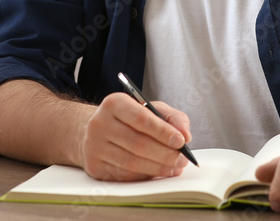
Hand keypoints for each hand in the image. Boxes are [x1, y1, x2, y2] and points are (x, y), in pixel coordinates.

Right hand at [78, 92, 192, 181]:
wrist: (98, 130)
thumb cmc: (128, 119)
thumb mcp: (150, 109)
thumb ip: (172, 118)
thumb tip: (185, 135)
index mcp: (114, 104)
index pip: (141, 119)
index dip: (163, 132)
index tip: (181, 141)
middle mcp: (100, 123)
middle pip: (137, 143)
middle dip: (165, 154)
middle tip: (182, 159)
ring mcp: (94, 146)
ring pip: (132, 163)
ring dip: (158, 168)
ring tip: (175, 167)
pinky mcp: (94, 166)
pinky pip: (125, 175)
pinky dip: (146, 176)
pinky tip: (158, 172)